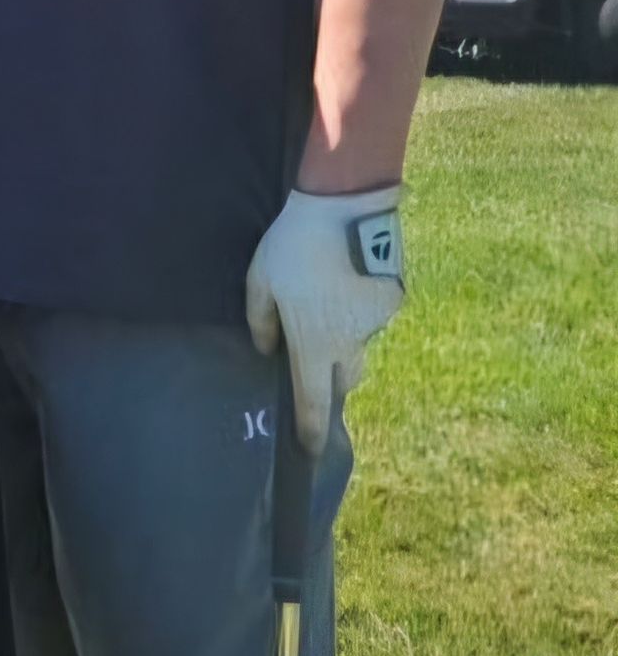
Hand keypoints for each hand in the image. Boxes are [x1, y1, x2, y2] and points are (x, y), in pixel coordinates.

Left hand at [245, 184, 404, 452]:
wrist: (346, 204)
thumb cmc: (293, 244)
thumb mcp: (260, 281)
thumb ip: (260, 321)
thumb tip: (268, 349)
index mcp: (313, 342)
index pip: (313, 399)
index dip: (311, 428)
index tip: (310, 450)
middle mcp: (350, 340)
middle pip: (345, 378)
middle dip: (332, 378)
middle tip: (315, 358)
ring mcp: (377, 320)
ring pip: (361, 343)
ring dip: (345, 336)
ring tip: (328, 299)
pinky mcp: (395, 297)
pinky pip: (374, 314)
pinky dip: (361, 307)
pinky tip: (348, 277)